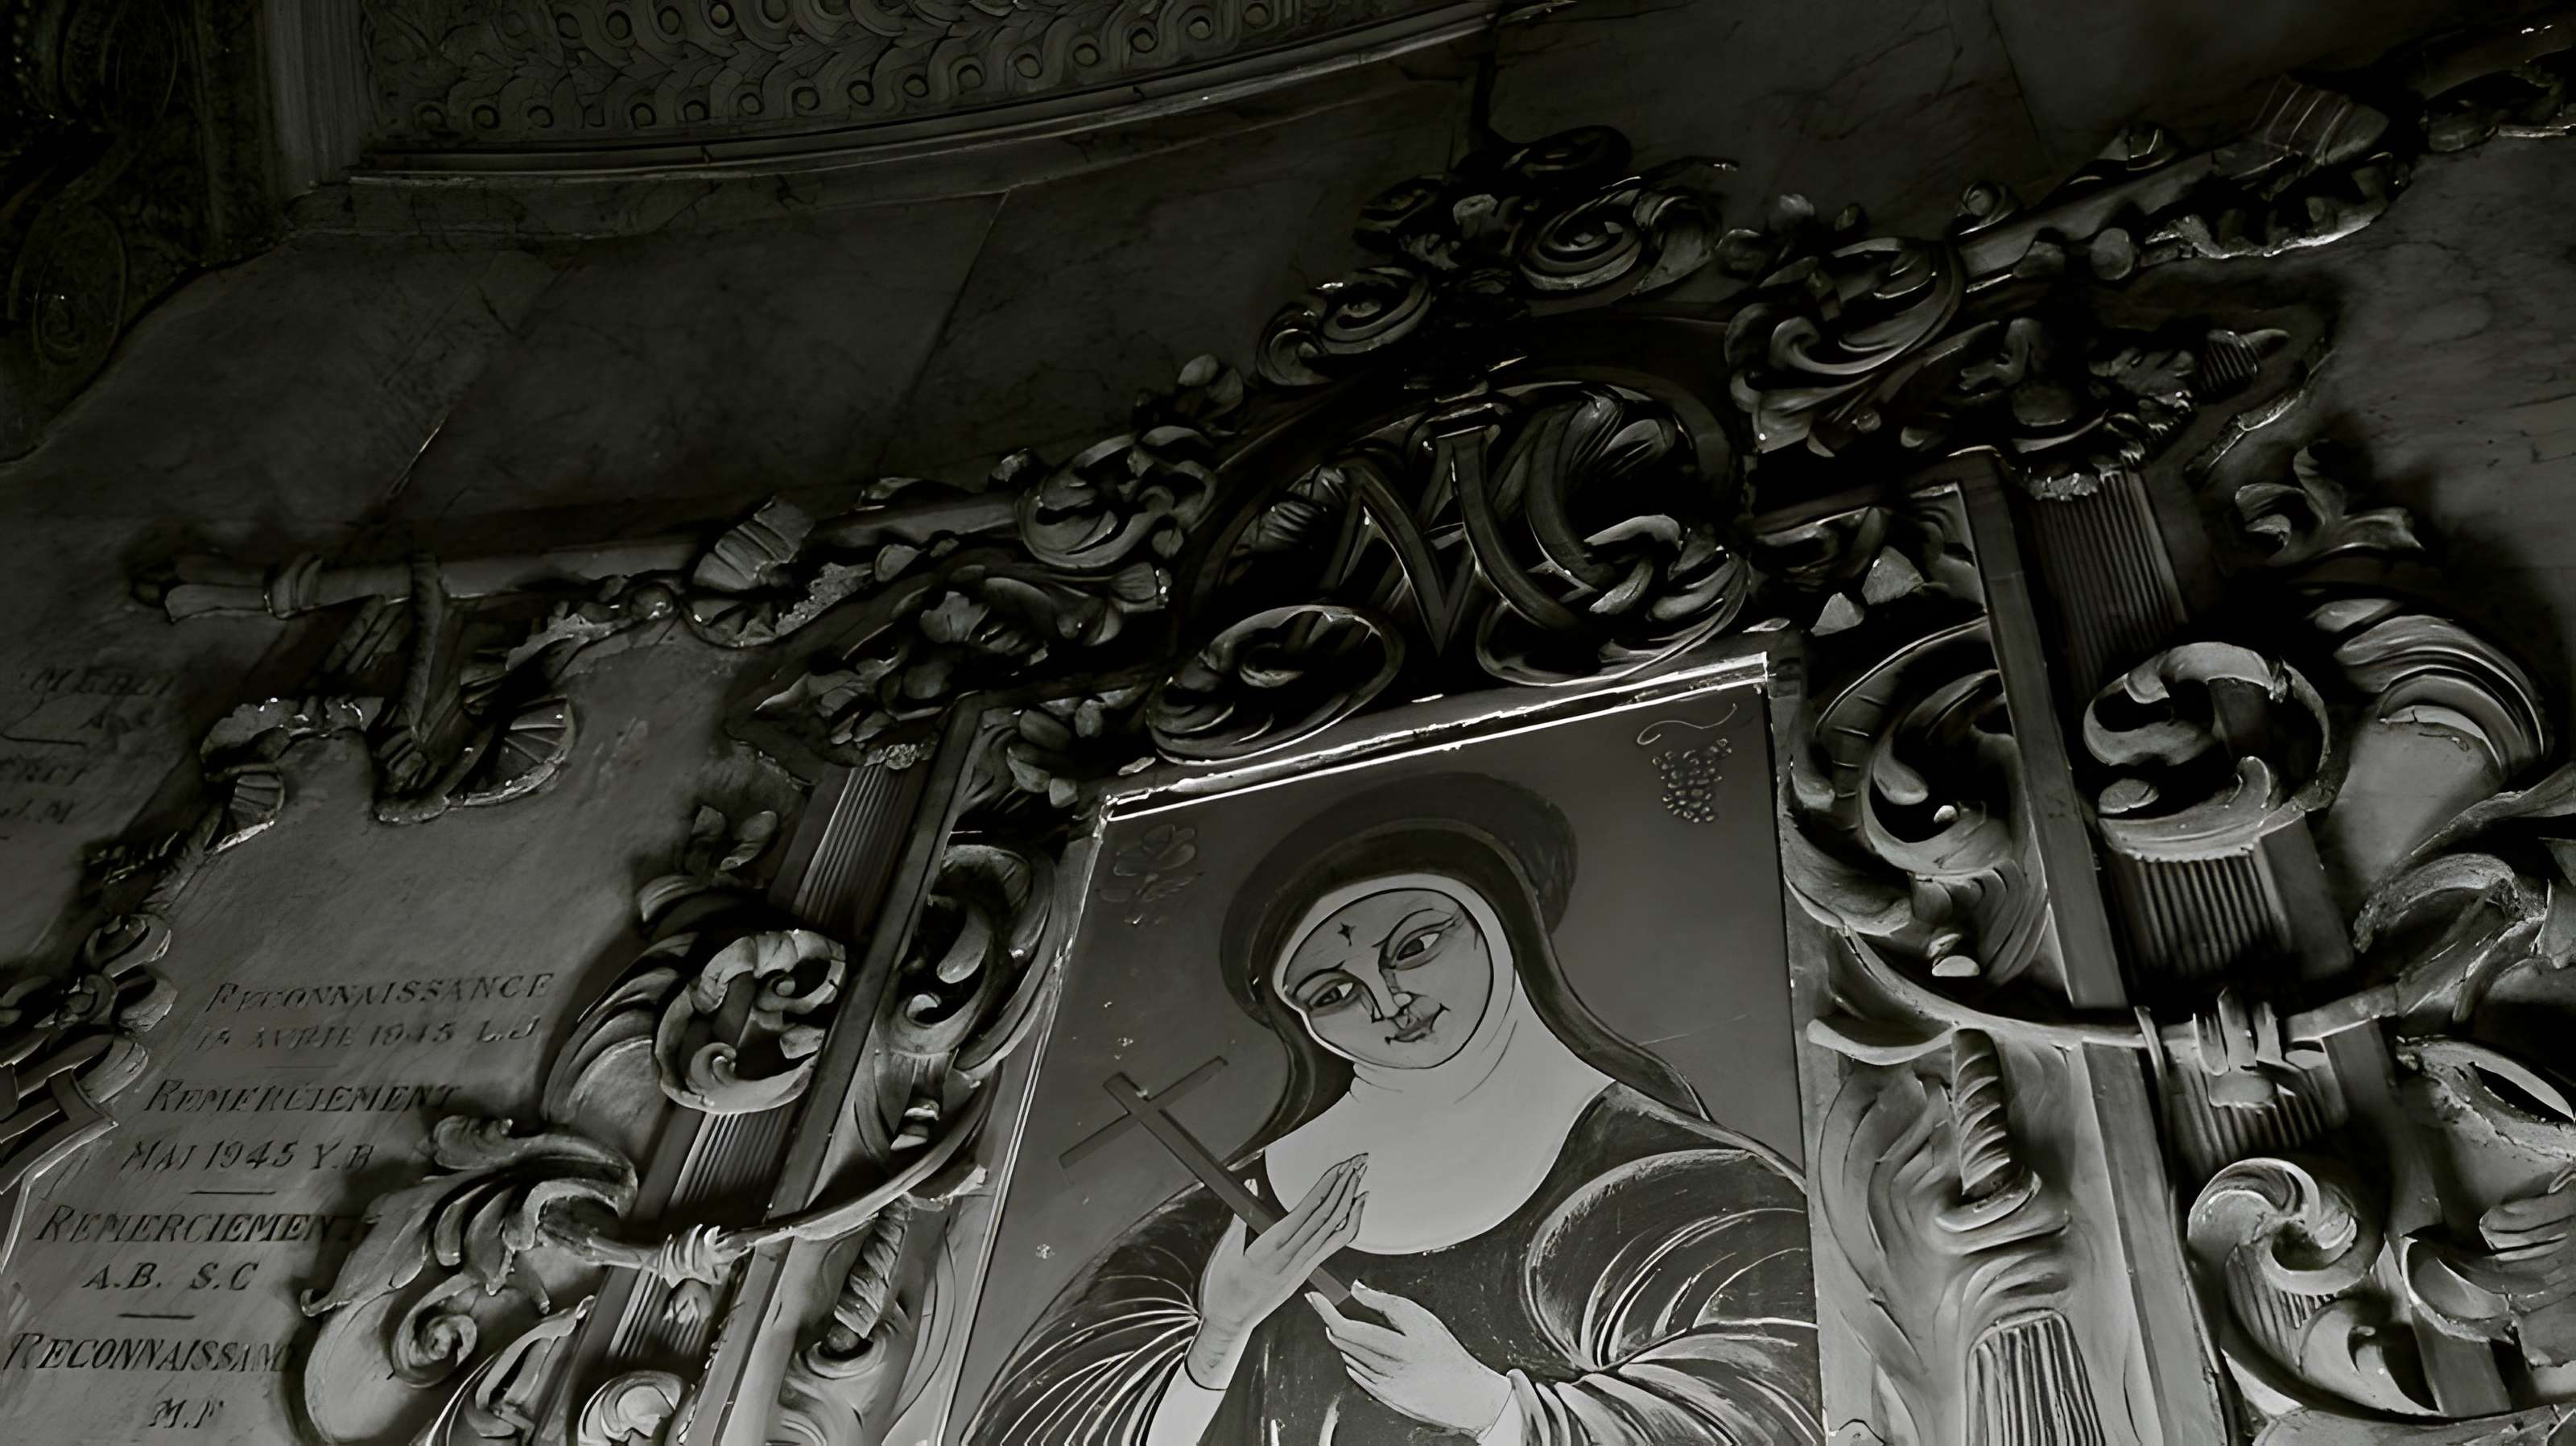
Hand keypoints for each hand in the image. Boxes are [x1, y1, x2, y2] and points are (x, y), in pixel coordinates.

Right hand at [1185, 1154, 1366, 1387]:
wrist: (1229, 1324)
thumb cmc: (1222, 1291)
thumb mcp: (1225, 1253)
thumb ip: (1240, 1219)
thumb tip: (1252, 1186)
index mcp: (1272, 1249)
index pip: (1309, 1210)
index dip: (1328, 1186)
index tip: (1341, 1166)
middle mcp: (1292, 1258)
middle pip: (1327, 1216)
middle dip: (1345, 1186)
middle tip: (1358, 1162)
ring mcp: (1301, 1267)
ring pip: (1333, 1230)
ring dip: (1349, 1202)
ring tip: (1361, 1180)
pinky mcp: (1304, 1273)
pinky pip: (1331, 1247)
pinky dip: (1346, 1226)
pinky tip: (1353, 1212)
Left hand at [1309, 1282, 1510, 1435]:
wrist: (1464, 1396)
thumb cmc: (1447, 1355)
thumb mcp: (1422, 1320)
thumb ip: (1386, 1303)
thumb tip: (1357, 1289)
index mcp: (1398, 1347)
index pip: (1348, 1328)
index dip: (1326, 1311)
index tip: (1315, 1298)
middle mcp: (1387, 1369)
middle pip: (1342, 1342)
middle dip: (1333, 1321)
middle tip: (1332, 1308)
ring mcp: (1382, 1386)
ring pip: (1348, 1356)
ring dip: (1344, 1339)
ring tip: (1359, 1329)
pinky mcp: (1382, 1397)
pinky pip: (1357, 1373)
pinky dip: (1355, 1358)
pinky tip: (1367, 1352)